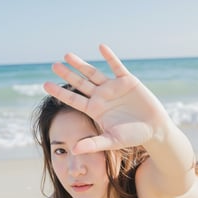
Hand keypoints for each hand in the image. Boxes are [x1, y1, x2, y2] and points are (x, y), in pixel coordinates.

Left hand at [44, 44, 168, 153]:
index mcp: (95, 110)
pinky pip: (117, 67)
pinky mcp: (128, 81)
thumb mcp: (111, 141)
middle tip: (54, 66)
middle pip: (80, 83)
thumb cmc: (131, 136)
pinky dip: (110, 57)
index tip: (45, 84)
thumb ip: (92, 144)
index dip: (59, 92)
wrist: (153, 129)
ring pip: (94, 73)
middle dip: (67, 74)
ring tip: (67, 55)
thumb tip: (73, 151)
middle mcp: (101, 97)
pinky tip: (101, 47)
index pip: (73, 99)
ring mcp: (113, 88)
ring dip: (81, 64)